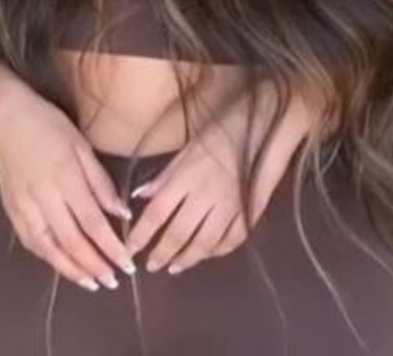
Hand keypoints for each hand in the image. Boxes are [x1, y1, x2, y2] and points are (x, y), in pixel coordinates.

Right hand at [0, 87, 137, 291]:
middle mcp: (44, 197)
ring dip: (72, 270)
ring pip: (49, 248)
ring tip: (92, 283)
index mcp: (65, 177)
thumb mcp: (81, 145)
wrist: (5, 117)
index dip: (111, 247)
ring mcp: (24, 205)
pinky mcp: (11, 209)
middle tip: (113, 281)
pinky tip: (62, 265)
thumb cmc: (49, 125)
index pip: (92, 222)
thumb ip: (100, 181)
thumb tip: (121, 213)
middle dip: (95, 265)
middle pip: (72, 241)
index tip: (127, 264)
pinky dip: (48, 258)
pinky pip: (31, 241)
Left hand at [124, 81, 314, 274]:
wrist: (262, 126)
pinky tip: (206, 254)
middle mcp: (206, 195)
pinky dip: (217, 251)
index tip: (130, 248)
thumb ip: (165, 175)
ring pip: (205, 243)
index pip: (157, 212)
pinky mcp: (250, 210)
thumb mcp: (187, 146)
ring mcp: (230, 206)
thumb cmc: (219, 131)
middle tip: (151, 265)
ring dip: (187, 259)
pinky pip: (232, 239)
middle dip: (162, 253)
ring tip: (174, 267)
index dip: (141, 234)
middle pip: (179, 233)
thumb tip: (141, 197)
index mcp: (187, 176)